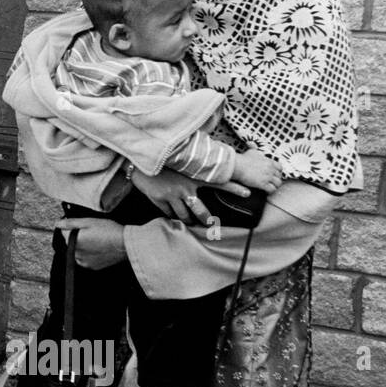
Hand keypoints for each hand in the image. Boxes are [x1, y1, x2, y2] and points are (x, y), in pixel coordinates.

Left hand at [56, 218, 127, 268]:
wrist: (125, 244)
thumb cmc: (108, 230)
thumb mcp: (88, 222)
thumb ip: (71, 223)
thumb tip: (57, 224)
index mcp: (73, 242)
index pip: (64, 233)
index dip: (73, 227)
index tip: (83, 225)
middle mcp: (76, 255)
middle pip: (71, 243)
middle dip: (77, 237)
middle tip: (93, 232)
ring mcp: (85, 262)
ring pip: (78, 252)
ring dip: (83, 246)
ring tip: (97, 240)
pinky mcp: (93, 267)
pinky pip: (86, 259)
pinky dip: (89, 254)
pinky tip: (99, 248)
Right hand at [131, 167, 247, 224]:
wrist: (138, 161)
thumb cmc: (161, 159)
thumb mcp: (179, 160)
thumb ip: (193, 165)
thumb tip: (206, 166)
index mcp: (194, 175)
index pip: (219, 181)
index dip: (234, 187)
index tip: (248, 193)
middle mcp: (185, 187)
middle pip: (200, 211)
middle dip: (206, 221)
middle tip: (212, 227)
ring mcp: (171, 194)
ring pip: (184, 215)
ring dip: (188, 221)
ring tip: (191, 223)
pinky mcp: (159, 199)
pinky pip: (168, 213)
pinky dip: (172, 216)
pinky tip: (173, 217)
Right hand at [232, 149, 282, 192]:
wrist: (237, 166)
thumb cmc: (243, 159)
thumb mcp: (251, 151)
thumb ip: (255, 149)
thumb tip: (252, 145)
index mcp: (269, 161)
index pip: (280, 168)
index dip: (278, 172)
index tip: (275, 174)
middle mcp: (270, 169)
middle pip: (279, 176)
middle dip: (276, 179)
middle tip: (273, 182)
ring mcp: (268, 177)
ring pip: (278, 184)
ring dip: (274, 186)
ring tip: (271, 188)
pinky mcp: (263, 184)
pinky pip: (271, 189)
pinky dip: (270, 191)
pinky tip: (267, 191)